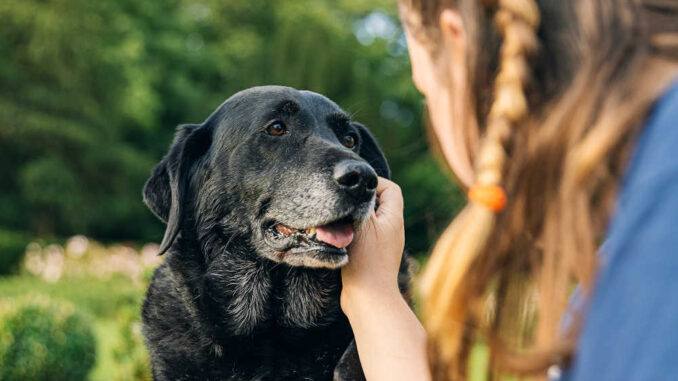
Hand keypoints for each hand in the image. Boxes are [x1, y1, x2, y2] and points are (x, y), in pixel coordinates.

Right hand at [341, 177, 404, 313]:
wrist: (368, 299)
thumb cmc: (366, 260)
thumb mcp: (362, 223)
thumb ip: (361, 202)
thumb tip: (358, 187)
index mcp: (394, 218)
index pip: (390, 188)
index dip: (374, 182)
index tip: (354, 188)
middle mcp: (392, 229)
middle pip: (379, 203)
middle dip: (360, 201)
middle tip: (343, 203)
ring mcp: (383, 244)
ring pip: (368, 220)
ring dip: (353, 218)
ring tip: (338, 222)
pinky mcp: (372, 257)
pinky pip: (363, 236)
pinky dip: (351, 234)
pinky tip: (338, 239)